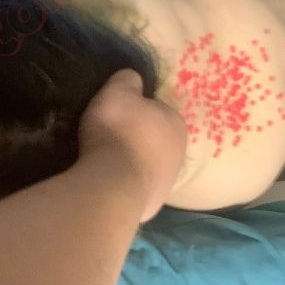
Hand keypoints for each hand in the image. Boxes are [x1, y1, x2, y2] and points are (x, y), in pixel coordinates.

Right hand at [78, 69, 186, 221]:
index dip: (134, 110)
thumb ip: (127, 80)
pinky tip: (107, 180)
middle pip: (153, 139)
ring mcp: (167, 182)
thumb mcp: (118, 91)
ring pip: (147, 165)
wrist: (114, 182)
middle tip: (108, 136)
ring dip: (130, 162)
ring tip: (104, 161)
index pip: (156, 110)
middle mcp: (180, 153)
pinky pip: (136, 187)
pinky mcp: (153, 205)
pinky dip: (124, 183)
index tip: (114, 115)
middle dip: (135, 138)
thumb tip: (133, 79)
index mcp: (176, 123)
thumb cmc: (118, 130)